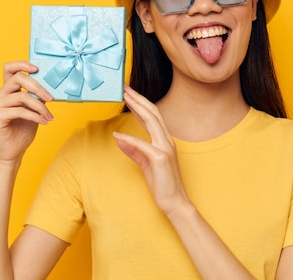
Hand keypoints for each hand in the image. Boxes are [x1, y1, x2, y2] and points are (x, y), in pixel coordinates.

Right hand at [0, 61, 53, 161]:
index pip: (9, 69)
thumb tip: (50, 85)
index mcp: (7, 90)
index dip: (22, 64)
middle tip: (51, 98)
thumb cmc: (23, 130)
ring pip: (21, 96)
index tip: (37, 68)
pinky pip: (20, 110)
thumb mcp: (35, 109)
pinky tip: (44, 121)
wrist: (13, 152)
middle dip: (37, 86)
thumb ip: (37, 96)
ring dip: (40, 106)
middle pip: (18, 78)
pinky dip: (35, 116)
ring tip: (49, 116)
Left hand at [113, 85, 190, 214]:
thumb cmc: (163, 184)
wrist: (175, 203)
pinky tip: (117, 136)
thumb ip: (134, 150)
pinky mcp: (160, 159)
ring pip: (152, 121)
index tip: (129, 94)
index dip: (140, 103)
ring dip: (137, 107)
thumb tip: (119, 139)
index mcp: (164, 140)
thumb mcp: (145, 164)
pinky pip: (142, 145)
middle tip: (125, 88)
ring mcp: (165, 149)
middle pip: (153, 112)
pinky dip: (129, 139)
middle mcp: (167, 141)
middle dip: (139, 98)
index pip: (152, 116)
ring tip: (125, 98)